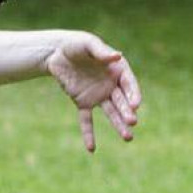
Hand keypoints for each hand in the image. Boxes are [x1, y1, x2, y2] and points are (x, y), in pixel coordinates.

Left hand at [46, 32, 141, 152]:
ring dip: (118, 124)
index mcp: (116, 69)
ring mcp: (97, 95)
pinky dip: (89, 133)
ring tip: (128, 138)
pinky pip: (87, 120)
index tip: (135, 104)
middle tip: (133, 122)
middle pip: (122, 101)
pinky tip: (91, 148)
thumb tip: (118, 55)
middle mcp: (110, 85)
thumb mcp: (88, 44)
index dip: (134, 93)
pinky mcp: (83, 102)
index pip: (129, 83)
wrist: (56, 52)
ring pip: (110, 112)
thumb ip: (101, 52)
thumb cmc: (76, 44)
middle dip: (127, 112)